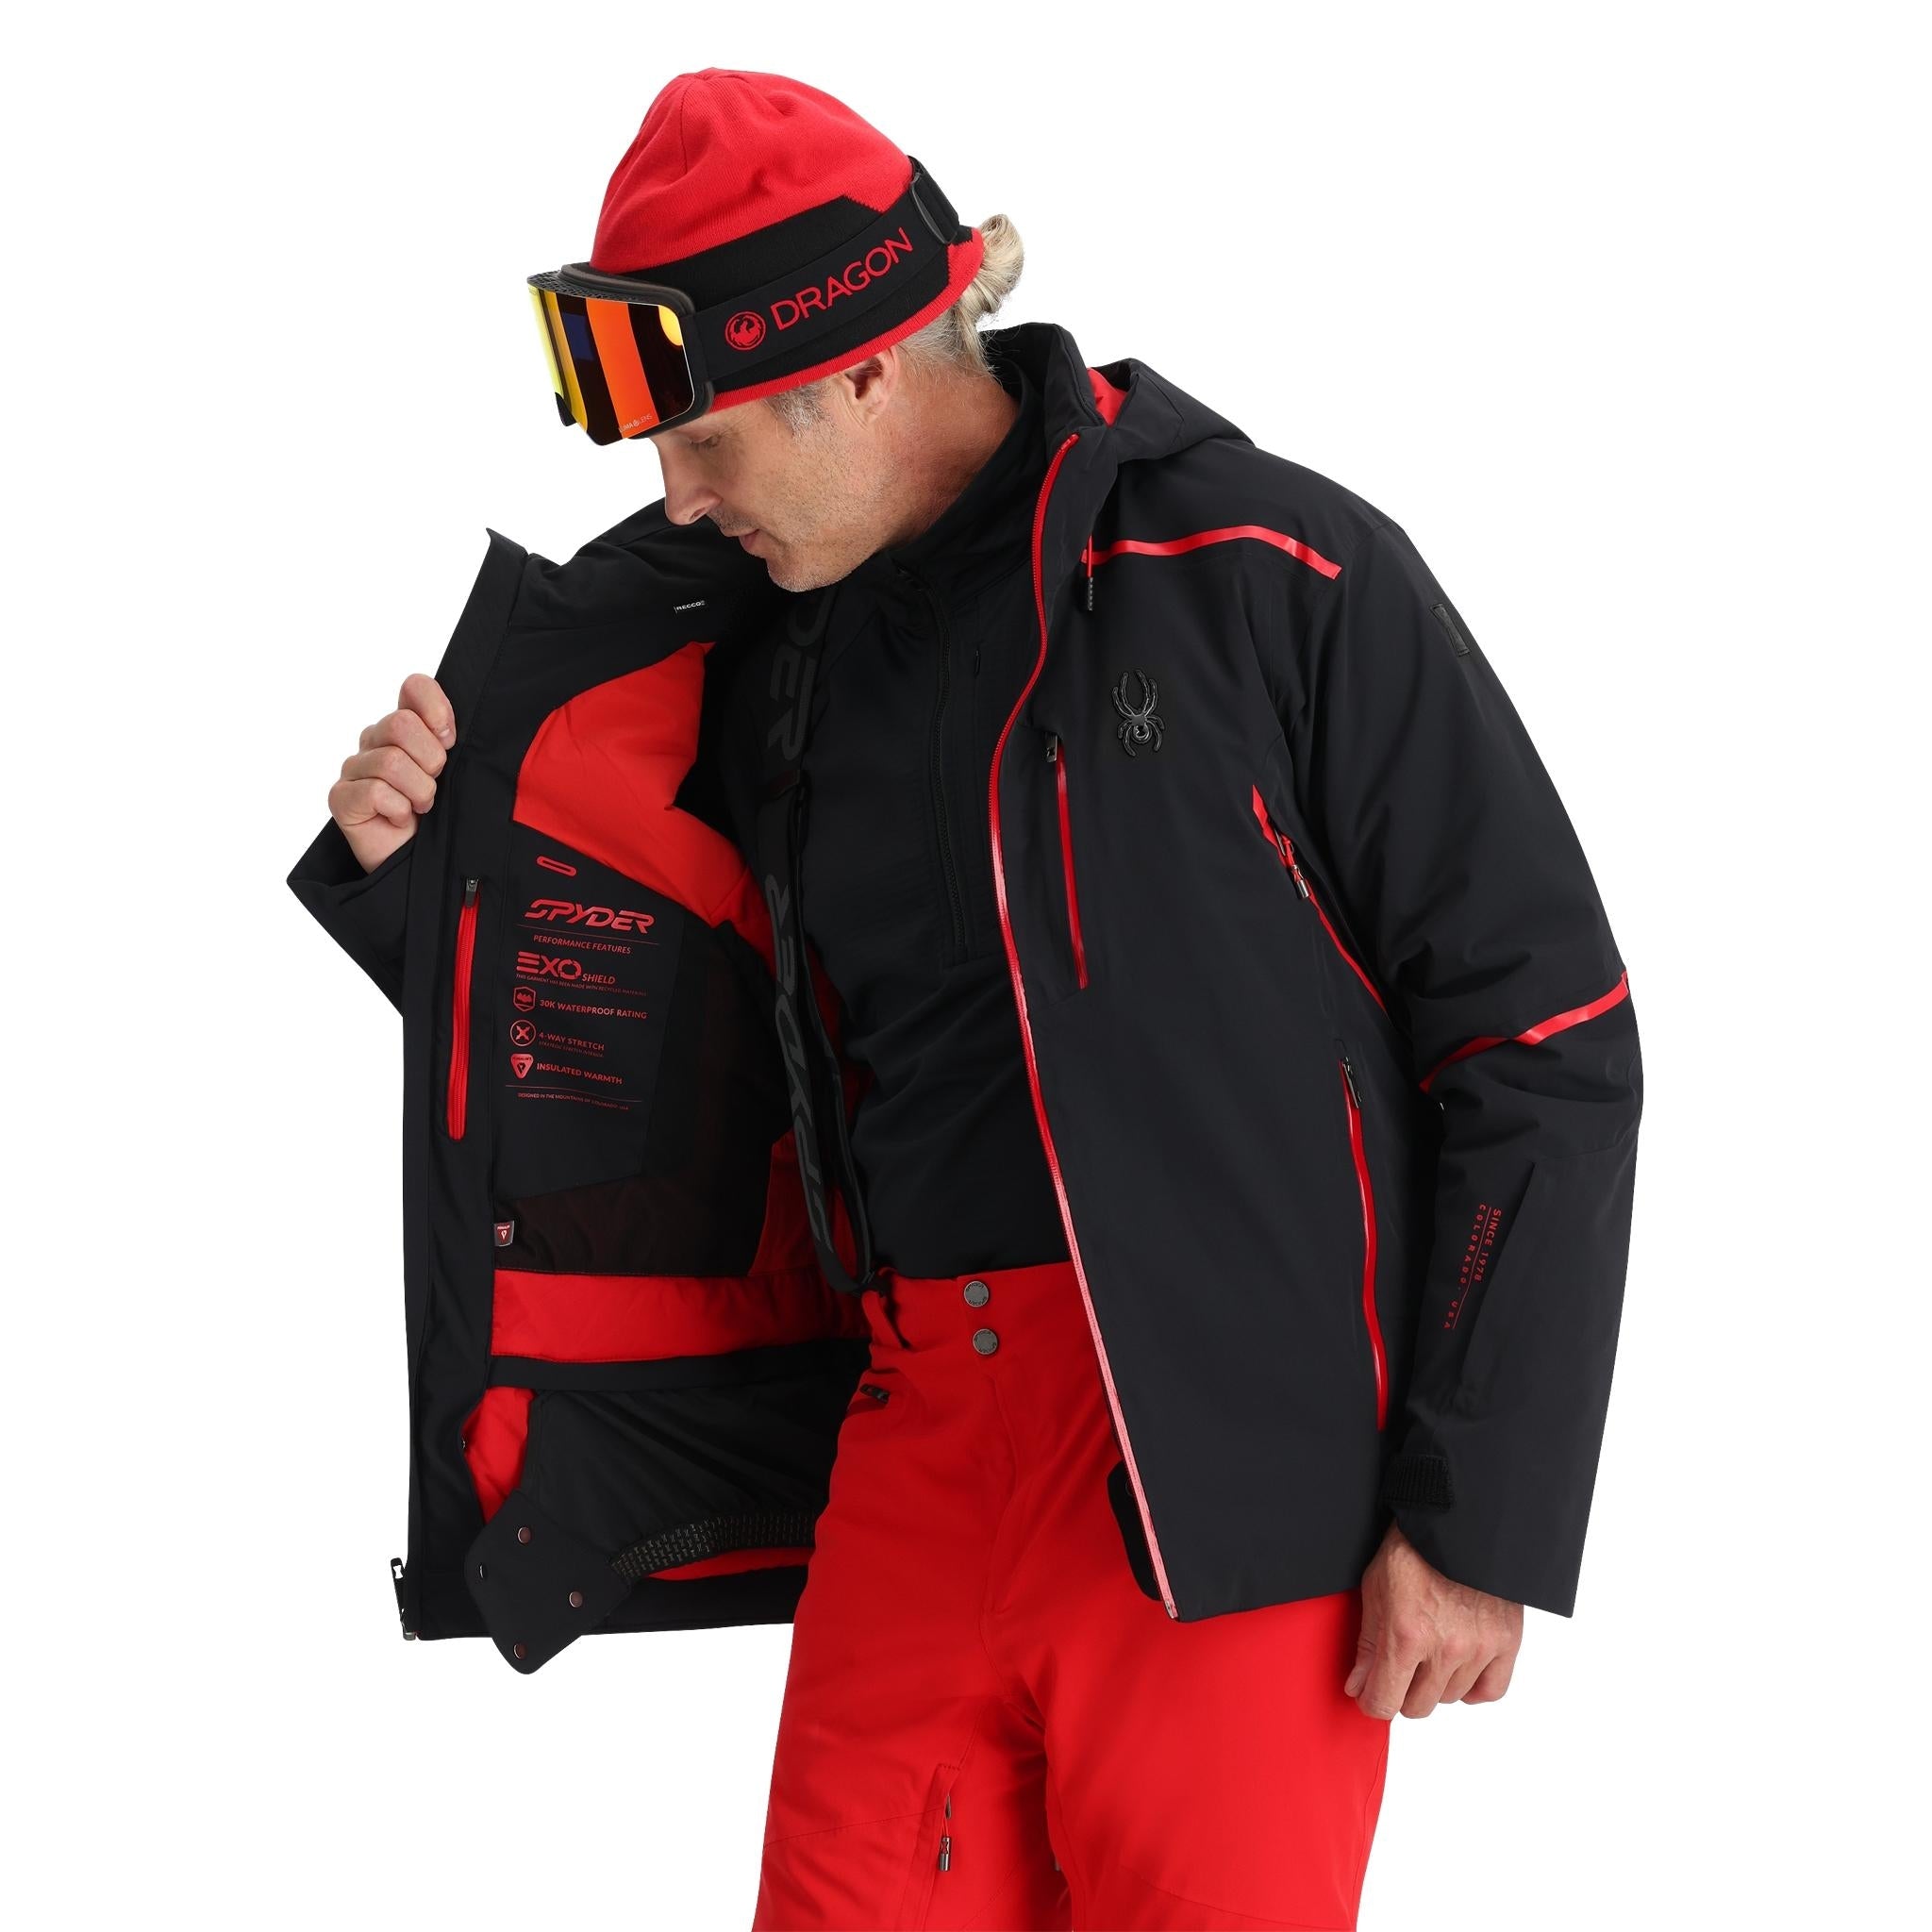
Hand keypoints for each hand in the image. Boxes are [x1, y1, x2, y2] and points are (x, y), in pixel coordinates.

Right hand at [328, 673, 455, 871]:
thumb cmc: (441, 816)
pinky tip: (400, 819)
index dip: (436, 709)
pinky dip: (398, 810)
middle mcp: (375, 740)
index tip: (449, 740)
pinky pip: (374, 791)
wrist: (420, 862)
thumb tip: (454, 730)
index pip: (414, 687)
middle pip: (402, 724)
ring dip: (418, 791)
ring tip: (420, 807)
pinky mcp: (341, 797)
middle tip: (435, 785)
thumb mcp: (457, 774)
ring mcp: (355, 767)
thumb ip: (453, 744)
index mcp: (405, 726)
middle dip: (430, 760)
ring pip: (391, 761)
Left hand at [1345, 1520, 1522, 1718]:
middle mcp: (1445, 1648)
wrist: (1459, 1521)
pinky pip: (1490, 1691)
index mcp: (1406, 1634)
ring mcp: (1479, 1647)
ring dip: (1437, 1683)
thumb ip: (1367, 1644)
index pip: (1384, 1702)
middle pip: (1418, 1706)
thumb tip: (1359, 1687)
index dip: (1372, 1701)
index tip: (1370, 1693)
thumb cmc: (1412, 1549)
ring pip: (1450, 1698)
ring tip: (1432, 1649)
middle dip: (1402, 1690)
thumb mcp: (1375, 1589)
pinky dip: (1474, 1686)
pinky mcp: (1507, 1641)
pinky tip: (1460, 1666)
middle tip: (1401, 1665)